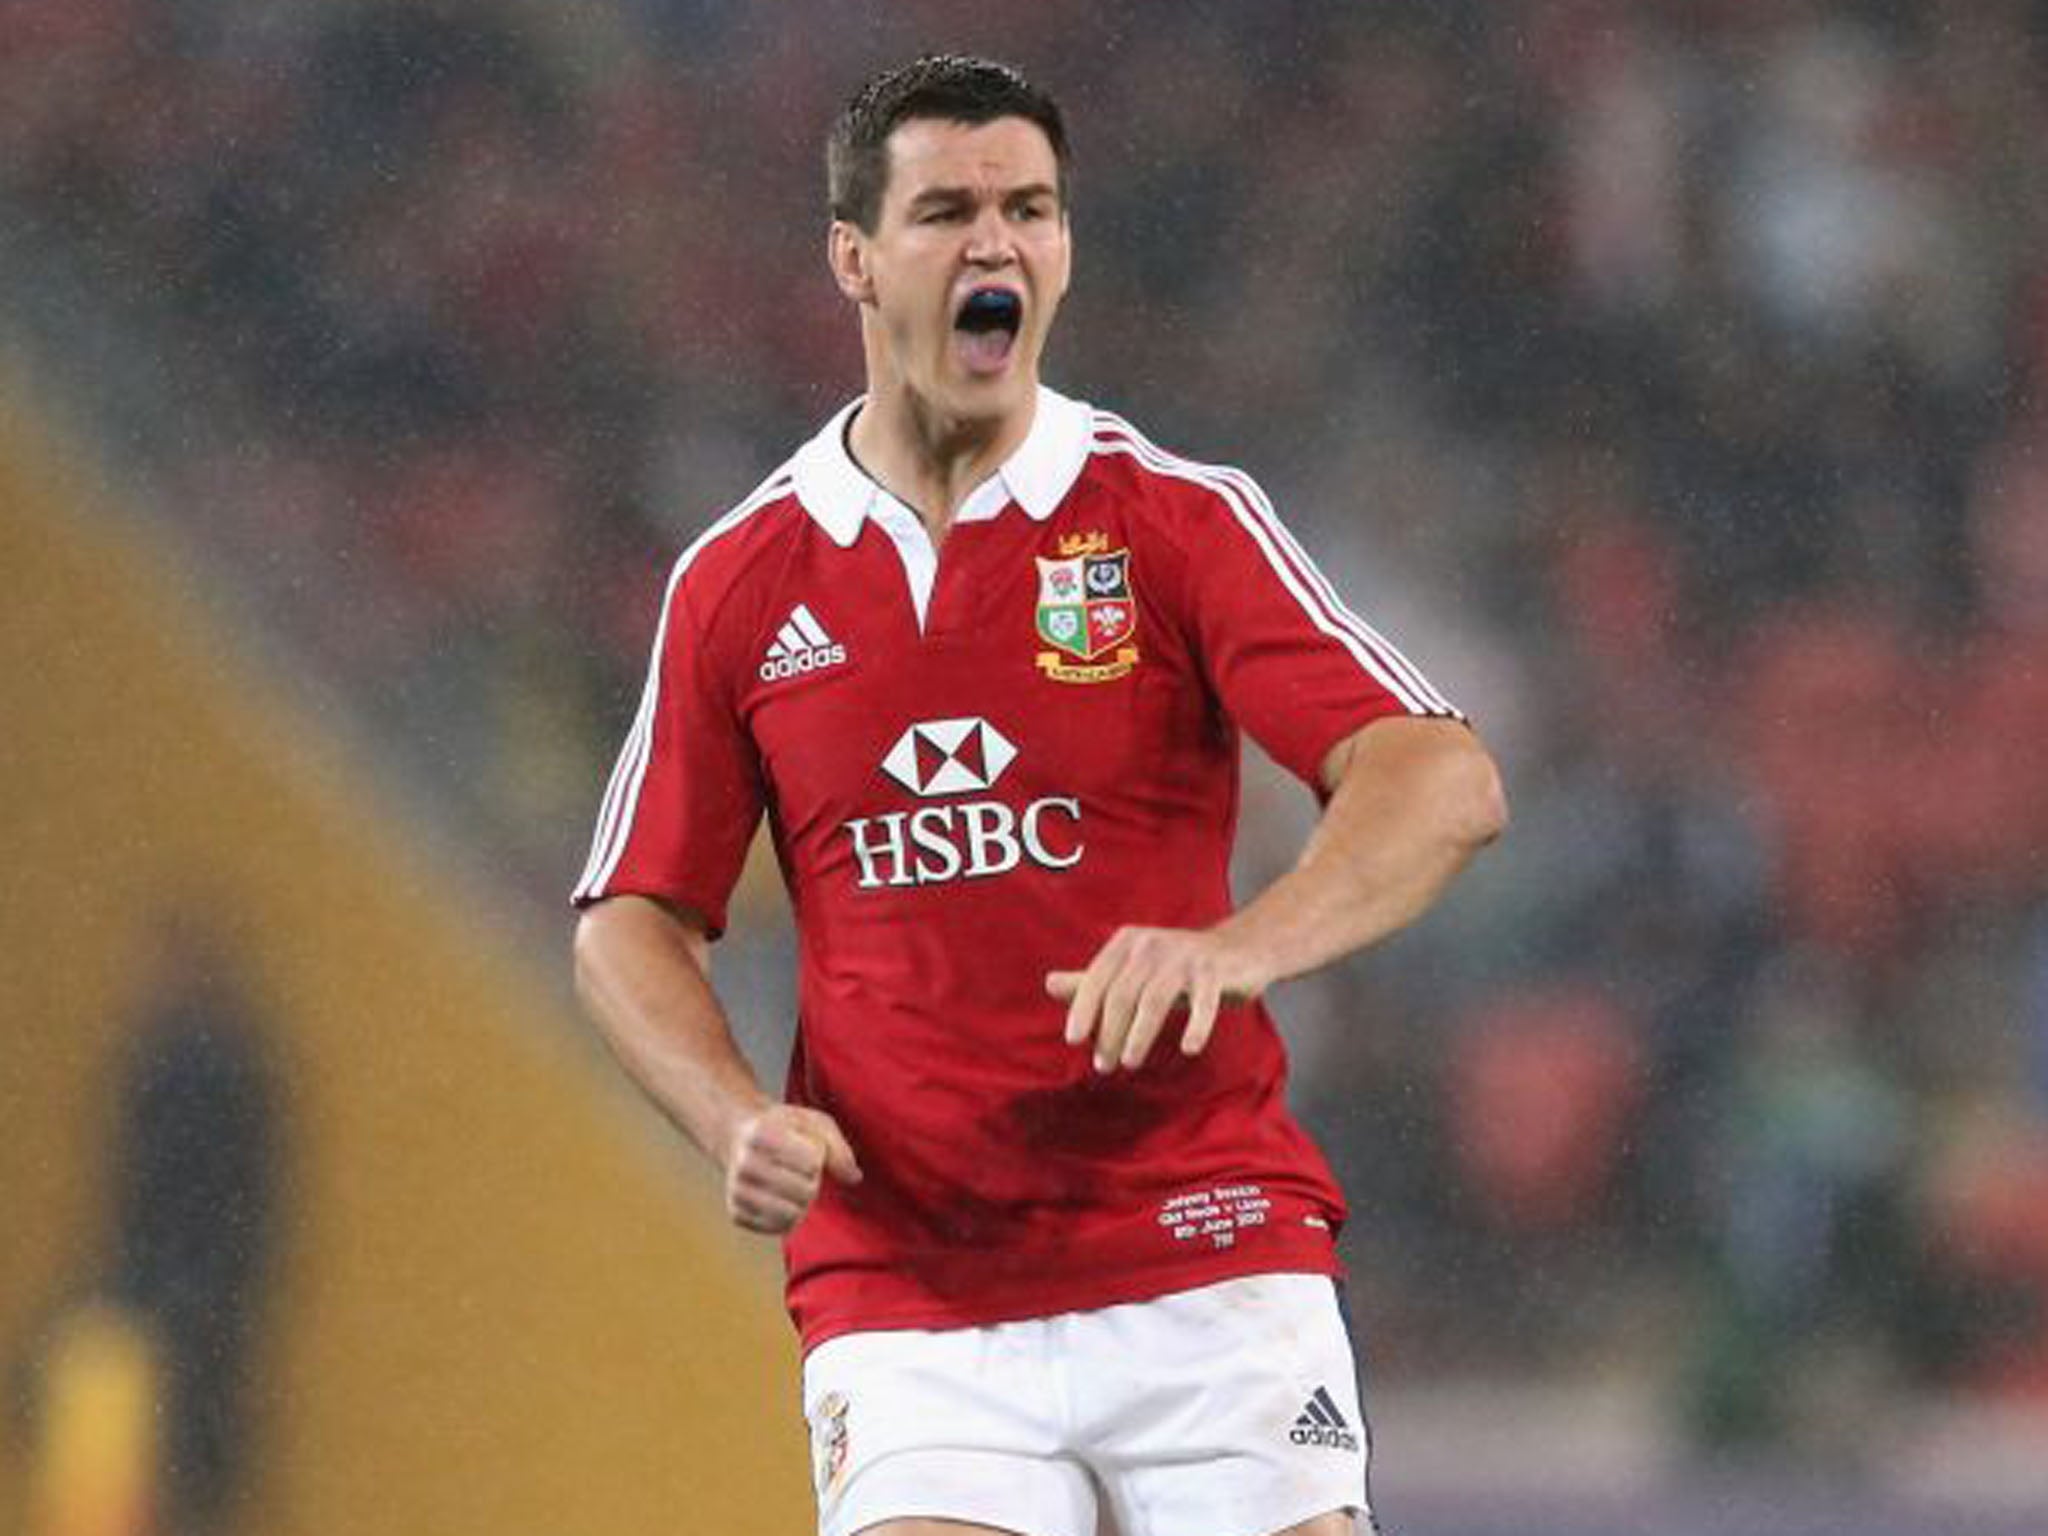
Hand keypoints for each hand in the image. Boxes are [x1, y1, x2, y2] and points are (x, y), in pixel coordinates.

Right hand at [722, 1104, 861, 1233]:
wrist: (738, 1136)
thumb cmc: (785, 1128)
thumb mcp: (814, 1123)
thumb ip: (838, 1147)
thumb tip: (854, 1178)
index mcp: (762, 1134)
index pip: (811, 1163)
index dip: (817, 1157)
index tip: (804, 1147)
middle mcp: (744, 1164)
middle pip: (805, 1192)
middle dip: (812, 1182)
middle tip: (799, 1170)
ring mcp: (737, 1191)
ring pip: (791, 1214)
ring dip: (802, 1203)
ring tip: (792, 1185)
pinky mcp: (736, 1213)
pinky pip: (777, 1228)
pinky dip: (788, 1218)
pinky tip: (783, 1200)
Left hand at [1045, 926, 1264, 1073]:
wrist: (1239, 949)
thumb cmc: (1177, 966)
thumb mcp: (1133, 969)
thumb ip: (1093, 979)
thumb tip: (1049, 984)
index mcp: (1128, 942)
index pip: (1097, 978)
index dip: (1083, 1009)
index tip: (1074, 1040)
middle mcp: (1153, 945)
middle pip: (1123, 994)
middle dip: (1110, 1032)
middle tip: (1105, 1065)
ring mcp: (1186, 957)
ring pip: (1155, 1000)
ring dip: (1139, 1036)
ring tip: (1130, 1062)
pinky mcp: (1216, 971)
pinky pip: (1204, 1002)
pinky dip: (1196, 1027)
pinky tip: (1189, 1049)